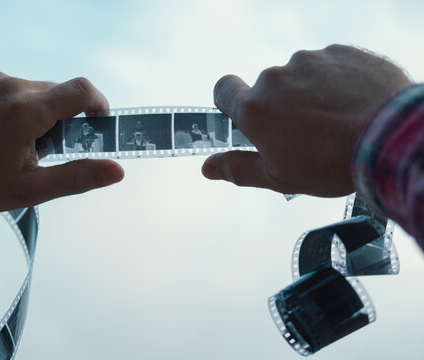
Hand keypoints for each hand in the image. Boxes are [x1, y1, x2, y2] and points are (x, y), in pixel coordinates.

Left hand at [0, 71, 123, 214]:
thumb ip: (77, 177)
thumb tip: (116, 171)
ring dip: (34, 111)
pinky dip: (10, 104)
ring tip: (12, 142)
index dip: (98, 104)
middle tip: (45, 147)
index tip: (98, 121)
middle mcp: (8, 85)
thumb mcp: (30, 189)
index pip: (81, 91)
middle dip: (60, 118)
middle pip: (56, 92)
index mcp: (26, 111)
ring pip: (31, 89)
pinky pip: (5, 85)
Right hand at [202, 44, 412, 196]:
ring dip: (310, 92)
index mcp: (255, 108)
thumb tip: (207, 168)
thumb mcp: (277, 177)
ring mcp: (311, 61)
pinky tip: (353, 105)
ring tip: (335, 120)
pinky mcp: (343, 53)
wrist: (390, 140)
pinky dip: (337, 82)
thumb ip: (237, 168)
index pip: (224, 89)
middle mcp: (277, 78)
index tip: (245, 112)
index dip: (230, 99)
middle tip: (305, 132)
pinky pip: (331, 66)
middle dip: (281, 105)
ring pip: (301, 76)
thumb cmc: (330, 163)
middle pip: (268, 87)